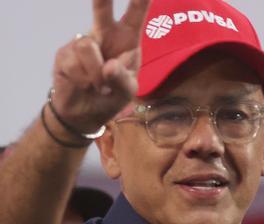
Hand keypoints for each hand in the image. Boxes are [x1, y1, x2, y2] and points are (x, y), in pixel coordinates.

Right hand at [49, 0, 150, 132]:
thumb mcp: (127, 92)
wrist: (85, 113)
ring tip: (100, 87)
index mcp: (127, 42)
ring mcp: (83, 43)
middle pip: (101, 11)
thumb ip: (123, 80)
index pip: (135, 17)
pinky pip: (74, 63)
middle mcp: (104, 36)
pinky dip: (83, 80)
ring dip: (95, 74)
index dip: (139, 1)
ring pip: (86, 47)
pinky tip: (85, 85)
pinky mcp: (64, 54)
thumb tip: (108, 67)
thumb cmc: (112, 96)